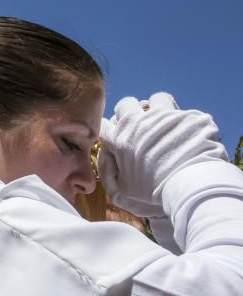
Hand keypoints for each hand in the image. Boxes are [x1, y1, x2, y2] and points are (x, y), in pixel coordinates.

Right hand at [97, 92, 226, 218]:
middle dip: (130, 112)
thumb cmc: (154, 195)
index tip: (116, 135)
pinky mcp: (186, 117)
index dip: (110, 129)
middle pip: (126, 104)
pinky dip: (184, 120)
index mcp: (119, 139)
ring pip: (155, 99)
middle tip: (139, 125)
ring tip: (165, 123)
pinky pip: (182, 111)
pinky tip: (188, 132)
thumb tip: (105, 152)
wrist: (190, 187)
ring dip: (158, 109)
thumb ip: (107, 172)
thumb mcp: (121, 192)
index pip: (104, 124)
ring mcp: (163, 117)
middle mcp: (138, 123)